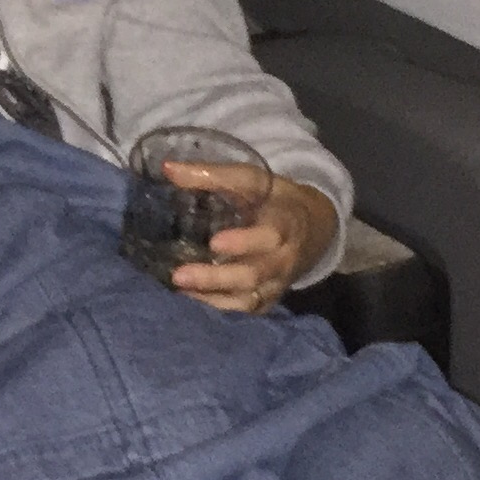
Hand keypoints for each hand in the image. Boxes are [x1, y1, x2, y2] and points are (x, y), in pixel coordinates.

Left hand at [169, 172, 337, 314]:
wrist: (312, 228)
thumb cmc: (274, 199)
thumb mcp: (252, 180)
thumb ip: (213, 175)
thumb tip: (168, 169)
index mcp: (285, 224)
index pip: (269, 236)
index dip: (244, 242)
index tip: (214, 243)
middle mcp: (283, 259)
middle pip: (253, 274)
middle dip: (216, 278)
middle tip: (178, 275)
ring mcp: (276, 283)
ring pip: (248, 299)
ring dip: (212, 298)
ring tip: (179, 291)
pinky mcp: (268, 300)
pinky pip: (245, 311)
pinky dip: (218, 309)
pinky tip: (190, 302)